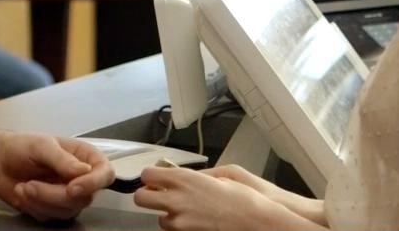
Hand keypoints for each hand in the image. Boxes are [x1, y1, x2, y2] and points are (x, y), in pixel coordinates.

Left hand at [0, 134, 113, 221]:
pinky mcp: (55, 210)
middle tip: (30, 184)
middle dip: (53, 194)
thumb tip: (85, 170)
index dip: (94, 183)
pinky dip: (35, 207)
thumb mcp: (41, 145)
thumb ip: (63, 159)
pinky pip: (52, 218)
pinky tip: (23, 193)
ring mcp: (69, 197)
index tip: (73, 188)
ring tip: (23, 186)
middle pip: (83, 197)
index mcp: (85, 157)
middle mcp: (82, 178)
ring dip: (41, 201)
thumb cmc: (21, 147)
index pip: (105, 173)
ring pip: (68, 211)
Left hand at [134, 166, 320, 230]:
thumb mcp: (220, 175)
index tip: (155, 178)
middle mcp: (177, 200)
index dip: (150, 177)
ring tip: (187, 212)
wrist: (257, 222)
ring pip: (159, 220)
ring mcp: (180, 222)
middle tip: (159, 196)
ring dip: (168, 215)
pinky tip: (195, 222)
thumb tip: (178, 173)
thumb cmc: (244, 198)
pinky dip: (181, 227)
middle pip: (141, 198)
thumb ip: (194, 175)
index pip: (148, 175)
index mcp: (185, 180)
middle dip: (148, 196)